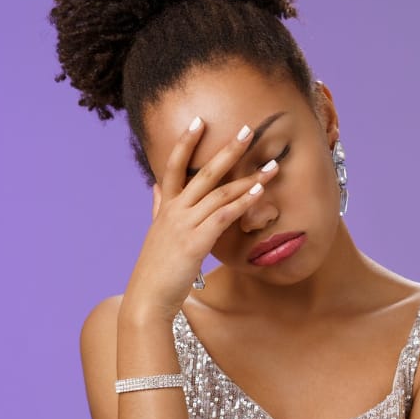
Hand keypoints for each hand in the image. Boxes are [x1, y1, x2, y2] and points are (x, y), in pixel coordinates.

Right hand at [126, 115, 281, 318]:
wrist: (148, 298)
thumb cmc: (157, 268)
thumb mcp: (156, 232)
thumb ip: (158, 207)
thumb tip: (156, 187)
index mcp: (165, 207)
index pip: (173, 166)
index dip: (185, 143)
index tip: (198, 120)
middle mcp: (173, 211)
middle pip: (203, 173)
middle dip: (227, 150)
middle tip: (248, 130)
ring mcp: (184, 225)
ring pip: (218, 193)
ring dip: (247, 178)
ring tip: (272, 167)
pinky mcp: (195, 242)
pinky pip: (223, 216)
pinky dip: (242, 202)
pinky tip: (259, 193)